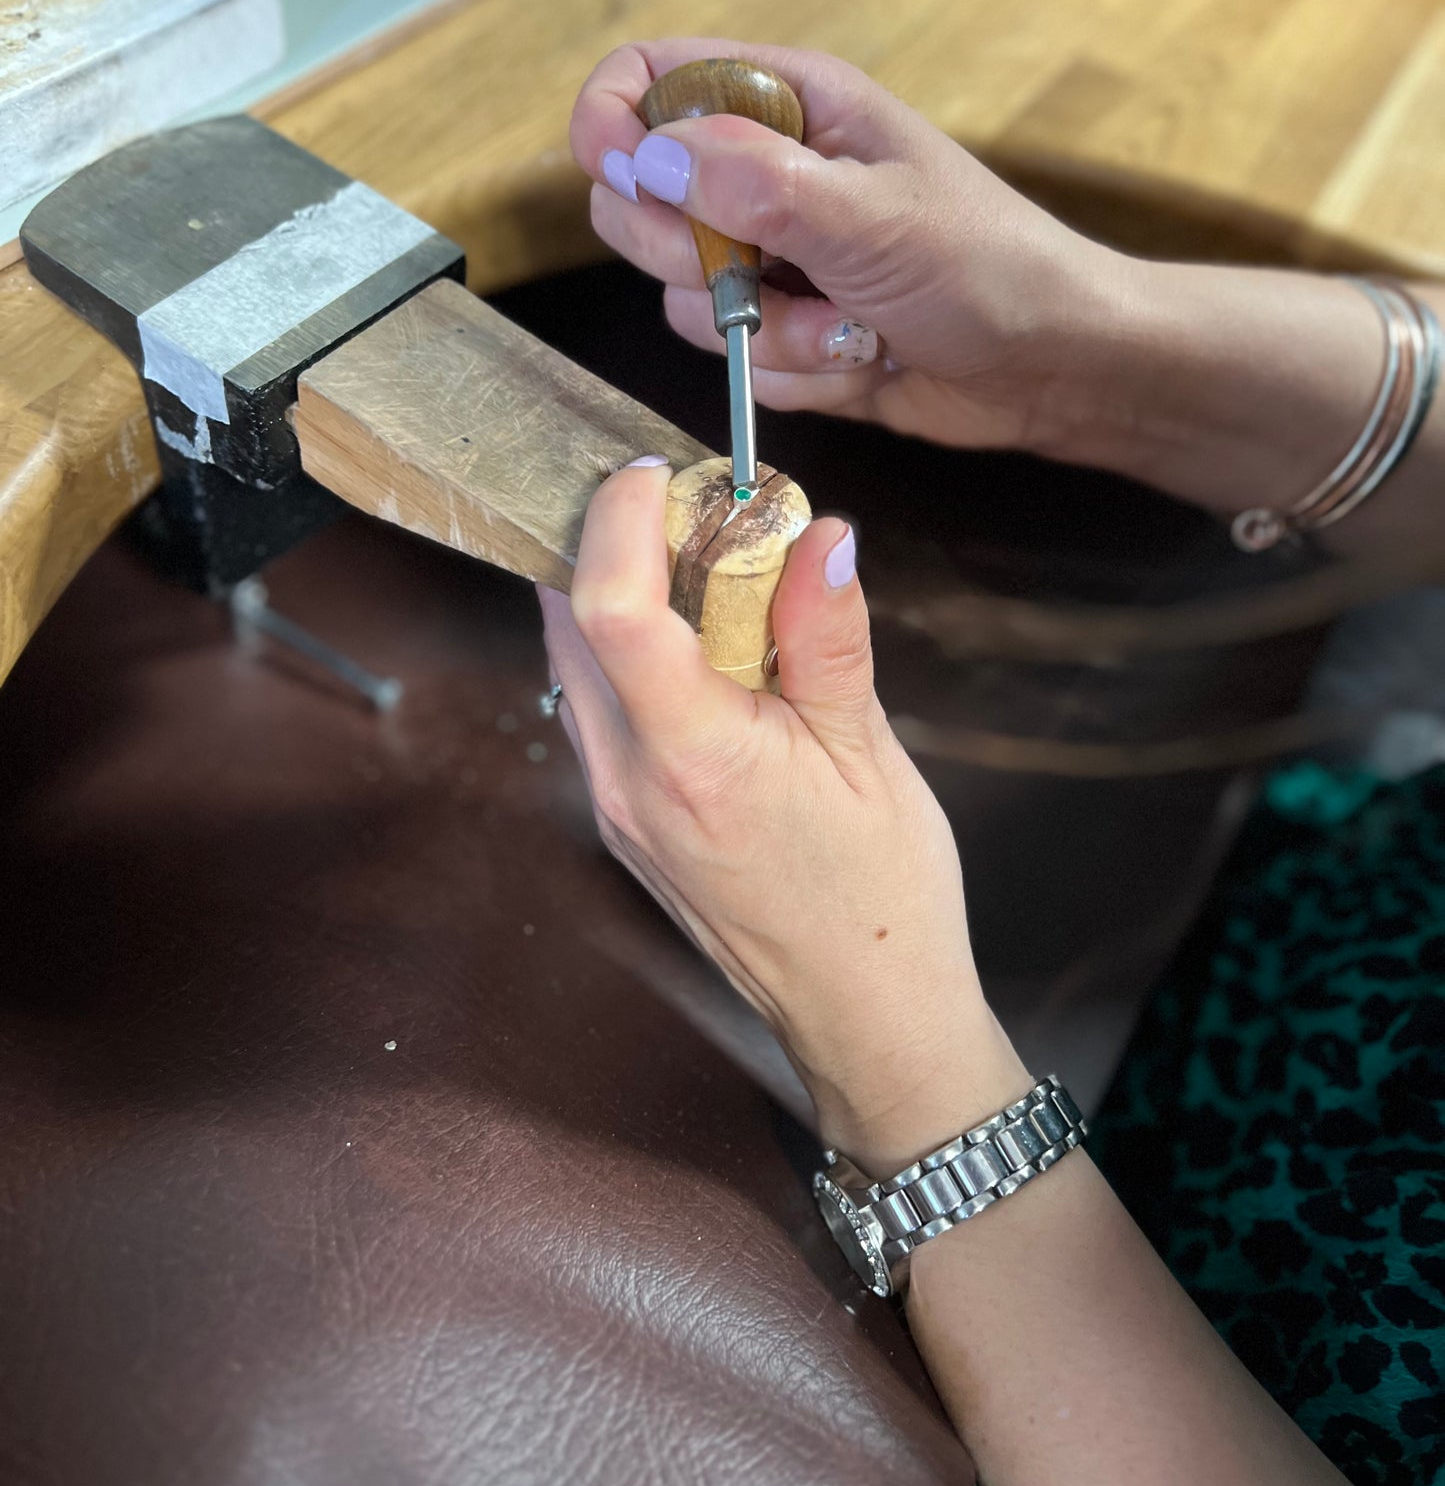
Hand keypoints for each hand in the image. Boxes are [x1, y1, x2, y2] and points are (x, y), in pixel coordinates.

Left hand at [538, 456, 1027, 1176]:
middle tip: (685, 498)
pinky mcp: (622, 818)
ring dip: (612, 591)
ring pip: (572, 662)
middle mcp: (628, 784)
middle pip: (569, 624)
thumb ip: (829, 637)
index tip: (655, 471)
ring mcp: (613, 806)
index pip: (610, 610)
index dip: (617, 521)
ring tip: (699, 556)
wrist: (863, 1013)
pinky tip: (696, 635)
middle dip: (609, 539)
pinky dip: (626, 647)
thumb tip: (818, 534)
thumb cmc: (879, 897)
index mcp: (695, 761)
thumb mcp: (870, 754)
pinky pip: (595, 704)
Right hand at [569, 38, 1122, 459]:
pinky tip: (863, 358)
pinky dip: (795, 372)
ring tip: (853, 324)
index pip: (650, 80)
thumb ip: (755, 183)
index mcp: (789, 105)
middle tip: (766, 268)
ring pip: (682, 298)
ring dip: (766, 332)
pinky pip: (732, 361)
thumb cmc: (989, 265)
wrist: (1054, 367)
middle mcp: (764, 174)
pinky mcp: (781, 332)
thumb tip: (646, 156)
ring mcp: (769, 258)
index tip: (621, 175)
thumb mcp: (874, 216)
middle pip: (638, 200)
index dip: (613, 123)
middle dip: (694, 256)